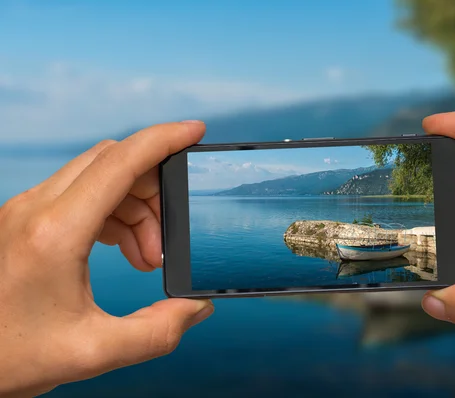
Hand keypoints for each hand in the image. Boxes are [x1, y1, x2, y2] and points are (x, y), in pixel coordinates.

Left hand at [0, 121, 213, 396]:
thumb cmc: (11, 355)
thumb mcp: (92, 352)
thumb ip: (156, 332)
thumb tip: (197, 308)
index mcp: (55, 232)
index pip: (119, 161)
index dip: (163, 140)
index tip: (194, 131)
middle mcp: (37, 209)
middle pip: (113, 163)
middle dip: (155, 190)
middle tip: (168, 239)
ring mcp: (27, 210)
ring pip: (100, 177)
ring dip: (136, 207)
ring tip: (147, 256)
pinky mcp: (26, 220)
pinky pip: (82, 195)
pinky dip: (114, 214)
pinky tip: (124, 249)